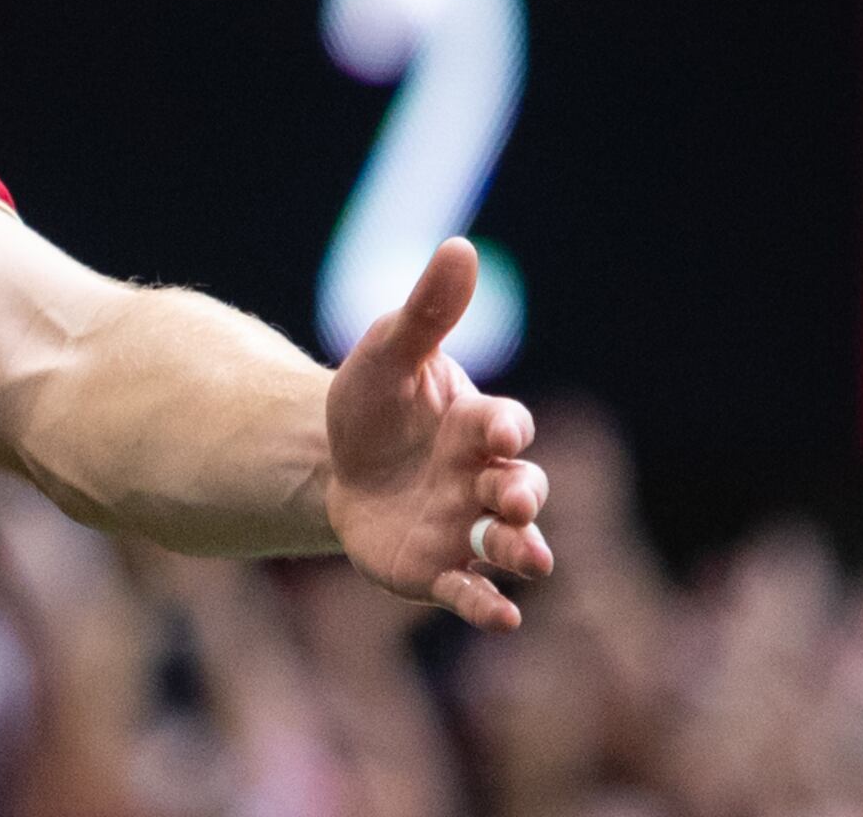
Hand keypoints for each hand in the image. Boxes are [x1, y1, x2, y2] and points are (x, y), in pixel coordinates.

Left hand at [323, 240, 553, 630]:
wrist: (333, 464)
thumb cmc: (373, 404)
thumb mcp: (386, 354)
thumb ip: (426, 311)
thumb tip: (459, 246)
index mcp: (477, 425)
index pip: (507, 425)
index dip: (505, 427)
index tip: (494, 427)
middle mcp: (484, 480)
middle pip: (521, 489)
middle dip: (521, 493)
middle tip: (512, 497)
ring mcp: (466, 529)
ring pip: (510, 544)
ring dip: (522, 550)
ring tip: (529, 559)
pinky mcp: (439, 570)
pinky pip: (471, 591)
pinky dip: (487, 604)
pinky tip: (497, 617)